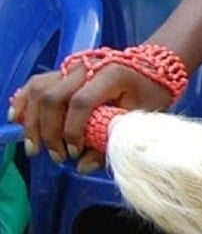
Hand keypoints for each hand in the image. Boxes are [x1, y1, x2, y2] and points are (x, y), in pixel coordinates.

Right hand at [9, 62, 171, 169]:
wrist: (153, 66)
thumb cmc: (150, 93)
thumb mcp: (139, 118)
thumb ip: (111, 141)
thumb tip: (83, 167)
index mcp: (110, 74)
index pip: (80, 102)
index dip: (72, 130)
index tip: (75, 152)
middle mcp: (87, 66)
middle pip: (53, 97)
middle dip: (49, 132)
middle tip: (56, 156)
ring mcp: (73, 67)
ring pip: (40, 89)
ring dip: (32, 120)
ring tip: (34, 146)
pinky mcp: (64, 71)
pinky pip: (37, 83)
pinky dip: (24, 100)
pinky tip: (16, 118)